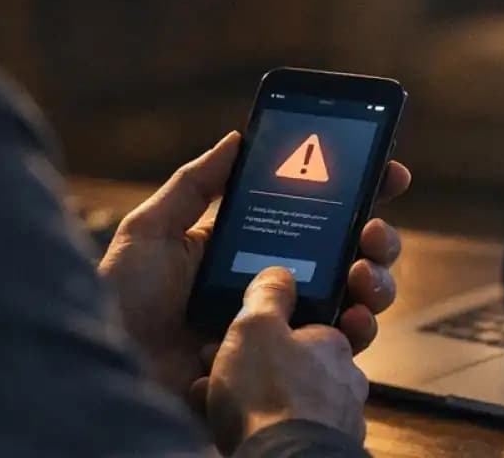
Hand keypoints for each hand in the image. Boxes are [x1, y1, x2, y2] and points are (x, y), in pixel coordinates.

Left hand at [98, 132, 409, 399]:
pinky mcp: (287, 364)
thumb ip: (194, 184)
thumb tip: (237, 138)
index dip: (357, 191)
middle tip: (374, 231)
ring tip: (364, 273)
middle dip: (377, 237)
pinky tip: (356, 317)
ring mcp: (286, 324)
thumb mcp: (149, 231)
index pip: (313, 213)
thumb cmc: (122, 300)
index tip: (386, 172)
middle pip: (348, 254)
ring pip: (355, 297)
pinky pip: (338, 348)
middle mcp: (276, 283)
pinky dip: (360, 329)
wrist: (117, 366)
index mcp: (250, 247)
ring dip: (376, 280)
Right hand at [204, 267, 368, 453]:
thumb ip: (268, 295)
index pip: (310, 324)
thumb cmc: (271, 394)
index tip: (244, 332)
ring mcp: (336, 419)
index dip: (274, 326)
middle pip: (297, 362)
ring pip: (289, 397)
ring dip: (254, 394)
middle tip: (224, 364)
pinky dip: (258, 424)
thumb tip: (279, 273)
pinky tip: (224, 424)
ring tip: (213, 396)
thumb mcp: (256, 327)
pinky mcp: (321, 449)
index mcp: (333, 342)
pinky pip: (285, 428)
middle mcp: (344, 380)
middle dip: (260, 364)